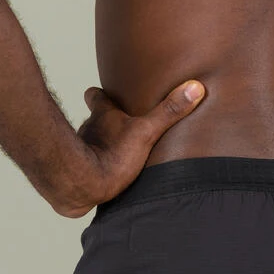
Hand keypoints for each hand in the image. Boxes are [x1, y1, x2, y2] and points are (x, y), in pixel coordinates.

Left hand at [58, 80, 205, 216]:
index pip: (96, 96)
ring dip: (102, 149)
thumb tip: (195, 88)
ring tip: (118, 157)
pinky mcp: (78, 174)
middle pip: (94, 120)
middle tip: (120, 128)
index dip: (101, 95)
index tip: (107, 94)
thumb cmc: (112, 156)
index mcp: (103, 115)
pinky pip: (89, 170)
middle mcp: (89, 129)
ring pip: (91, 144)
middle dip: (105, 124)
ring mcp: (81, 151)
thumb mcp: (146, 132)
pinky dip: (97, 172)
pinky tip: (109, 180)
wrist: (82, 185)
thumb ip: (169, 112)